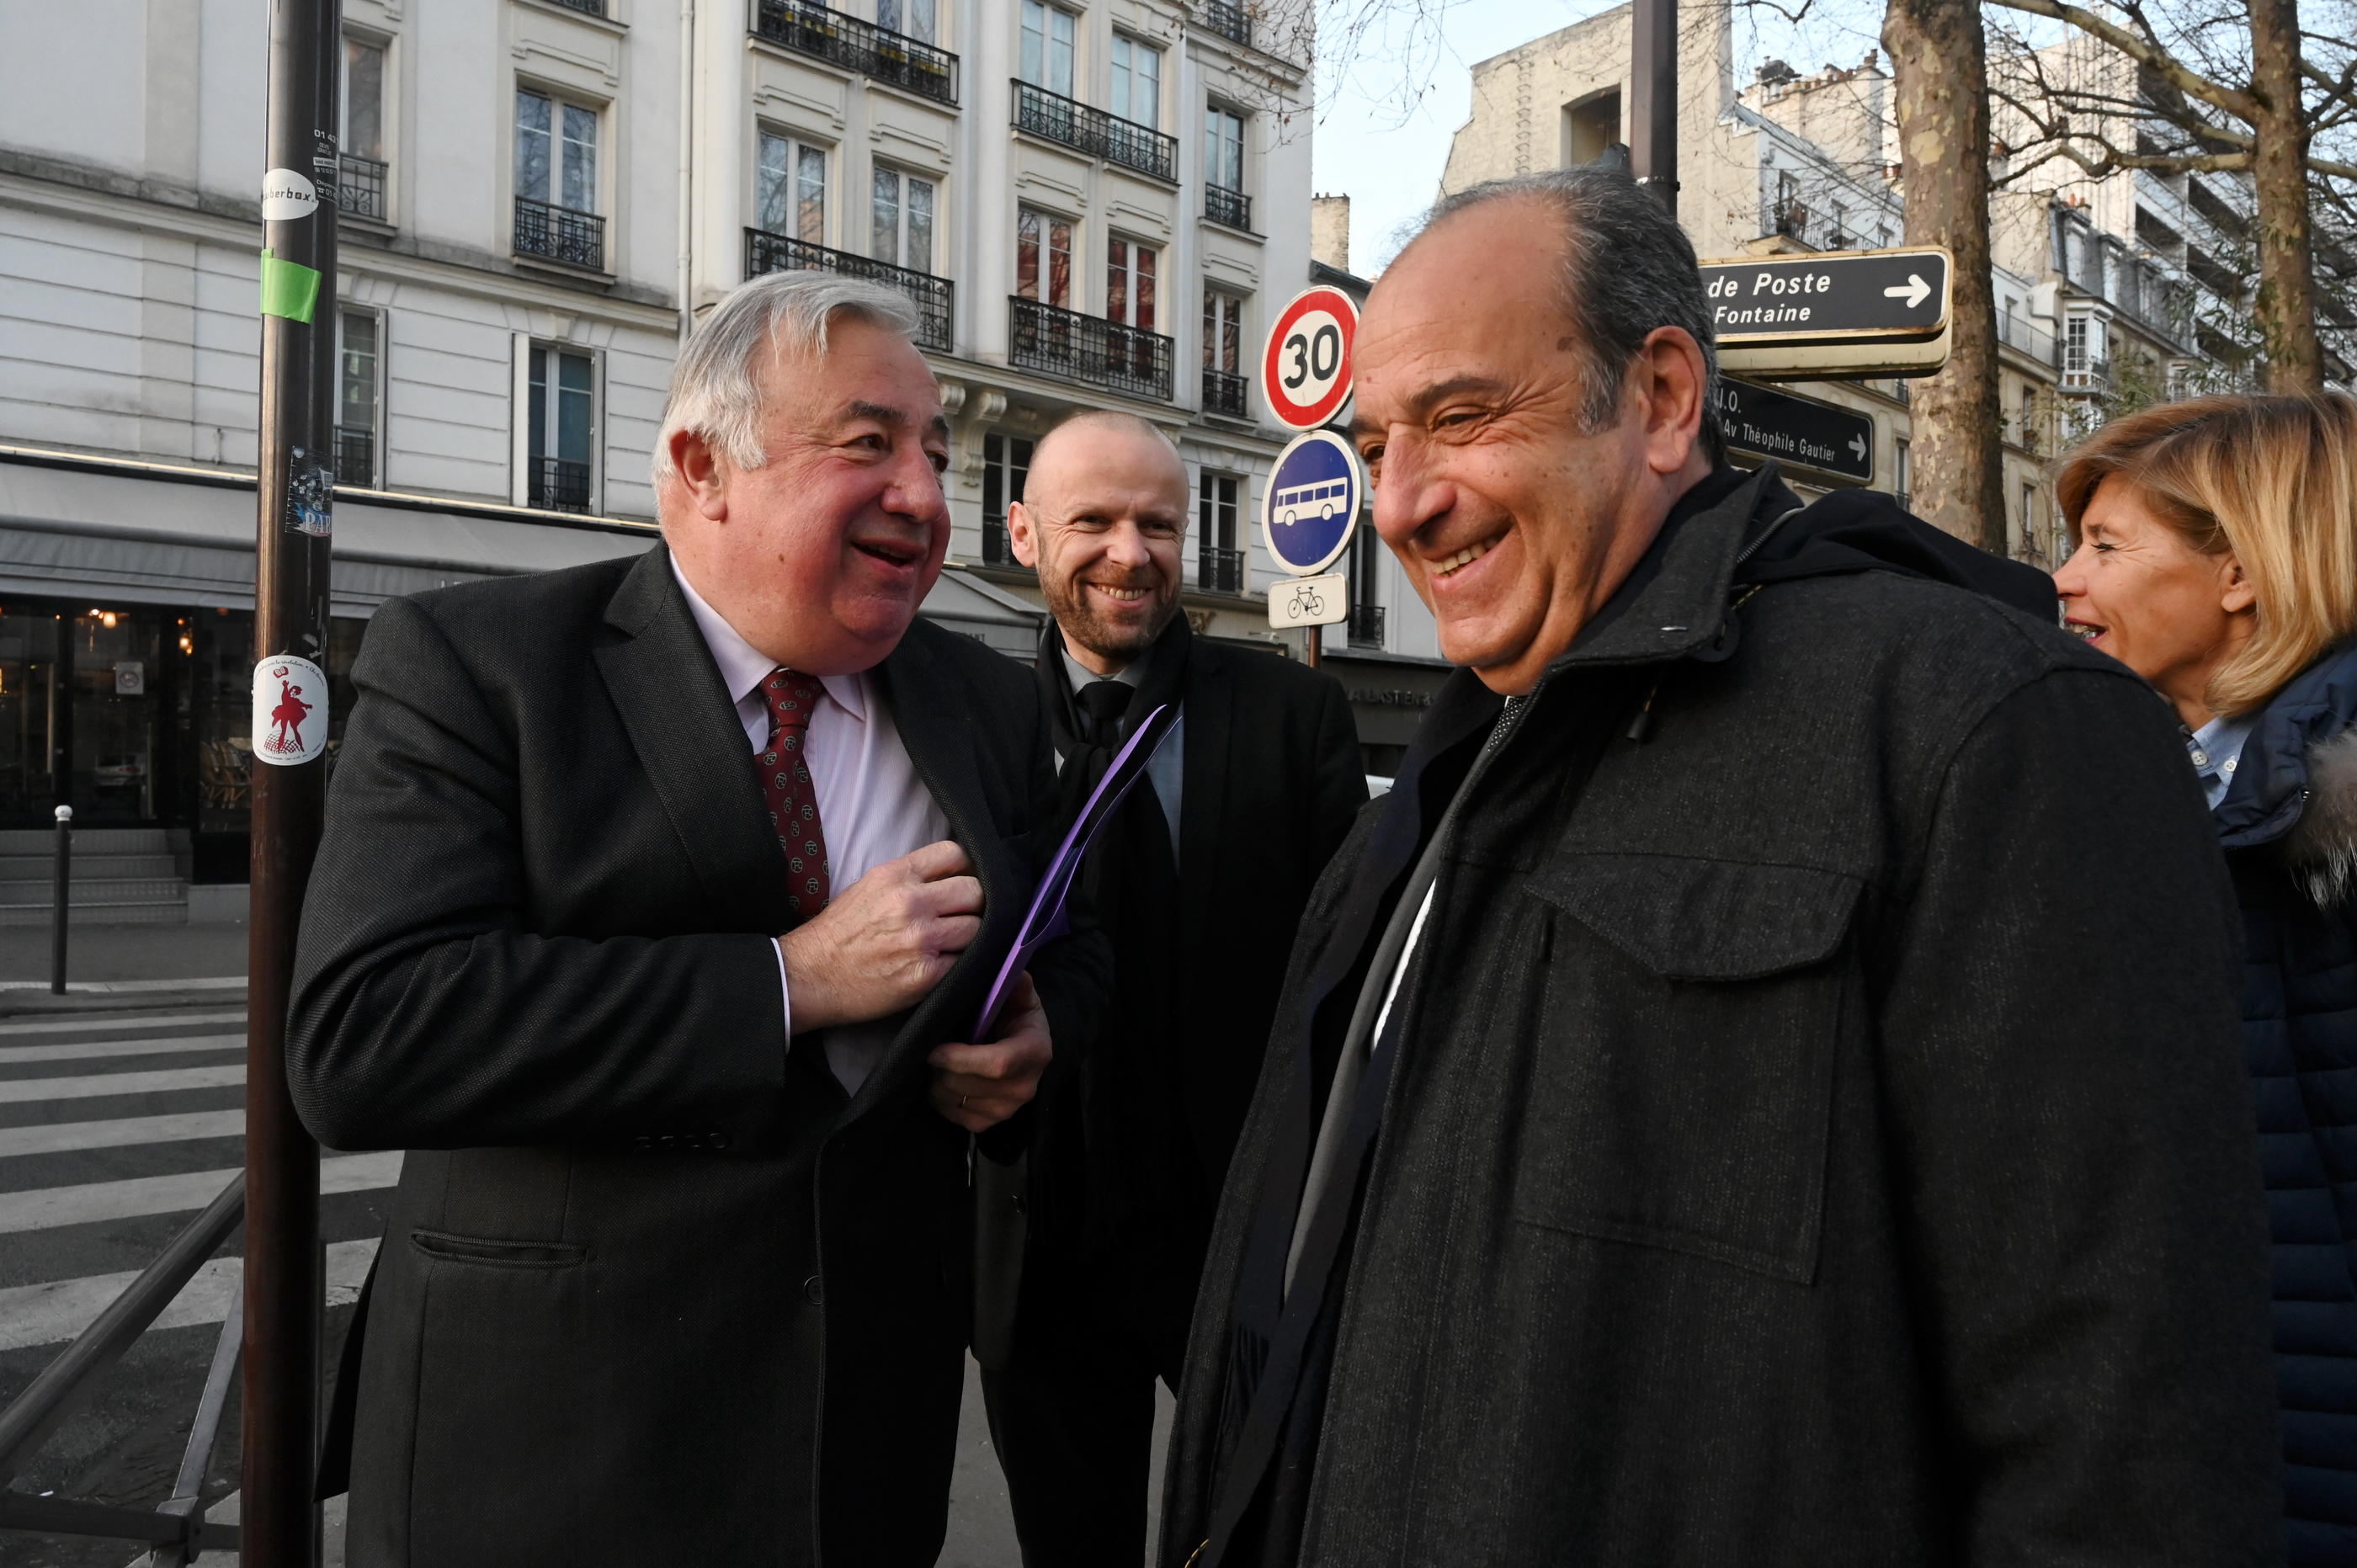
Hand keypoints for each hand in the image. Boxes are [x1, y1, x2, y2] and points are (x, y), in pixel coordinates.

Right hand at [778, 840, 980, 1032]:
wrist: (810, 976)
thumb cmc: (839, 933)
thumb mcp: (869, 887)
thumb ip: (909, 878)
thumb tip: (948, 877)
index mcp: (896, 876)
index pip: (956, 854)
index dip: (964, 869)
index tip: (961, 882)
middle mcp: (911, 903)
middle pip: (975, 891)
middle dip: (972, 904)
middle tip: (960, 915)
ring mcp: (921, 939)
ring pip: (976, 928)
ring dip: (967, 936)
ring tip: (948, 943)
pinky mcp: (926, 974)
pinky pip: (963, 961)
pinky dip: (956, 963)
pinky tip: (937, 964)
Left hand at [929, 972, 1050, 1132]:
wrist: (1019, 1045)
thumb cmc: (1013, 1015)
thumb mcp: (1018, 993)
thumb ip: (1014, 982)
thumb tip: (1005, 967)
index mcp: (1035, 1051)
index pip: (997, 1064)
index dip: (961, 1058)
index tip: (935, 1048)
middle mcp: (1026, 1086)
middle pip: (969, 1085)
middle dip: (941, 1069)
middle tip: (931, 1049)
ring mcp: (1008, 1109)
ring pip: (955, 1101)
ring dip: (938, 1082)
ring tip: (939, 1062)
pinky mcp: (989, 1123)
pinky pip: (953, 1116)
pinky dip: (941, 1099)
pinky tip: (945, 1079)